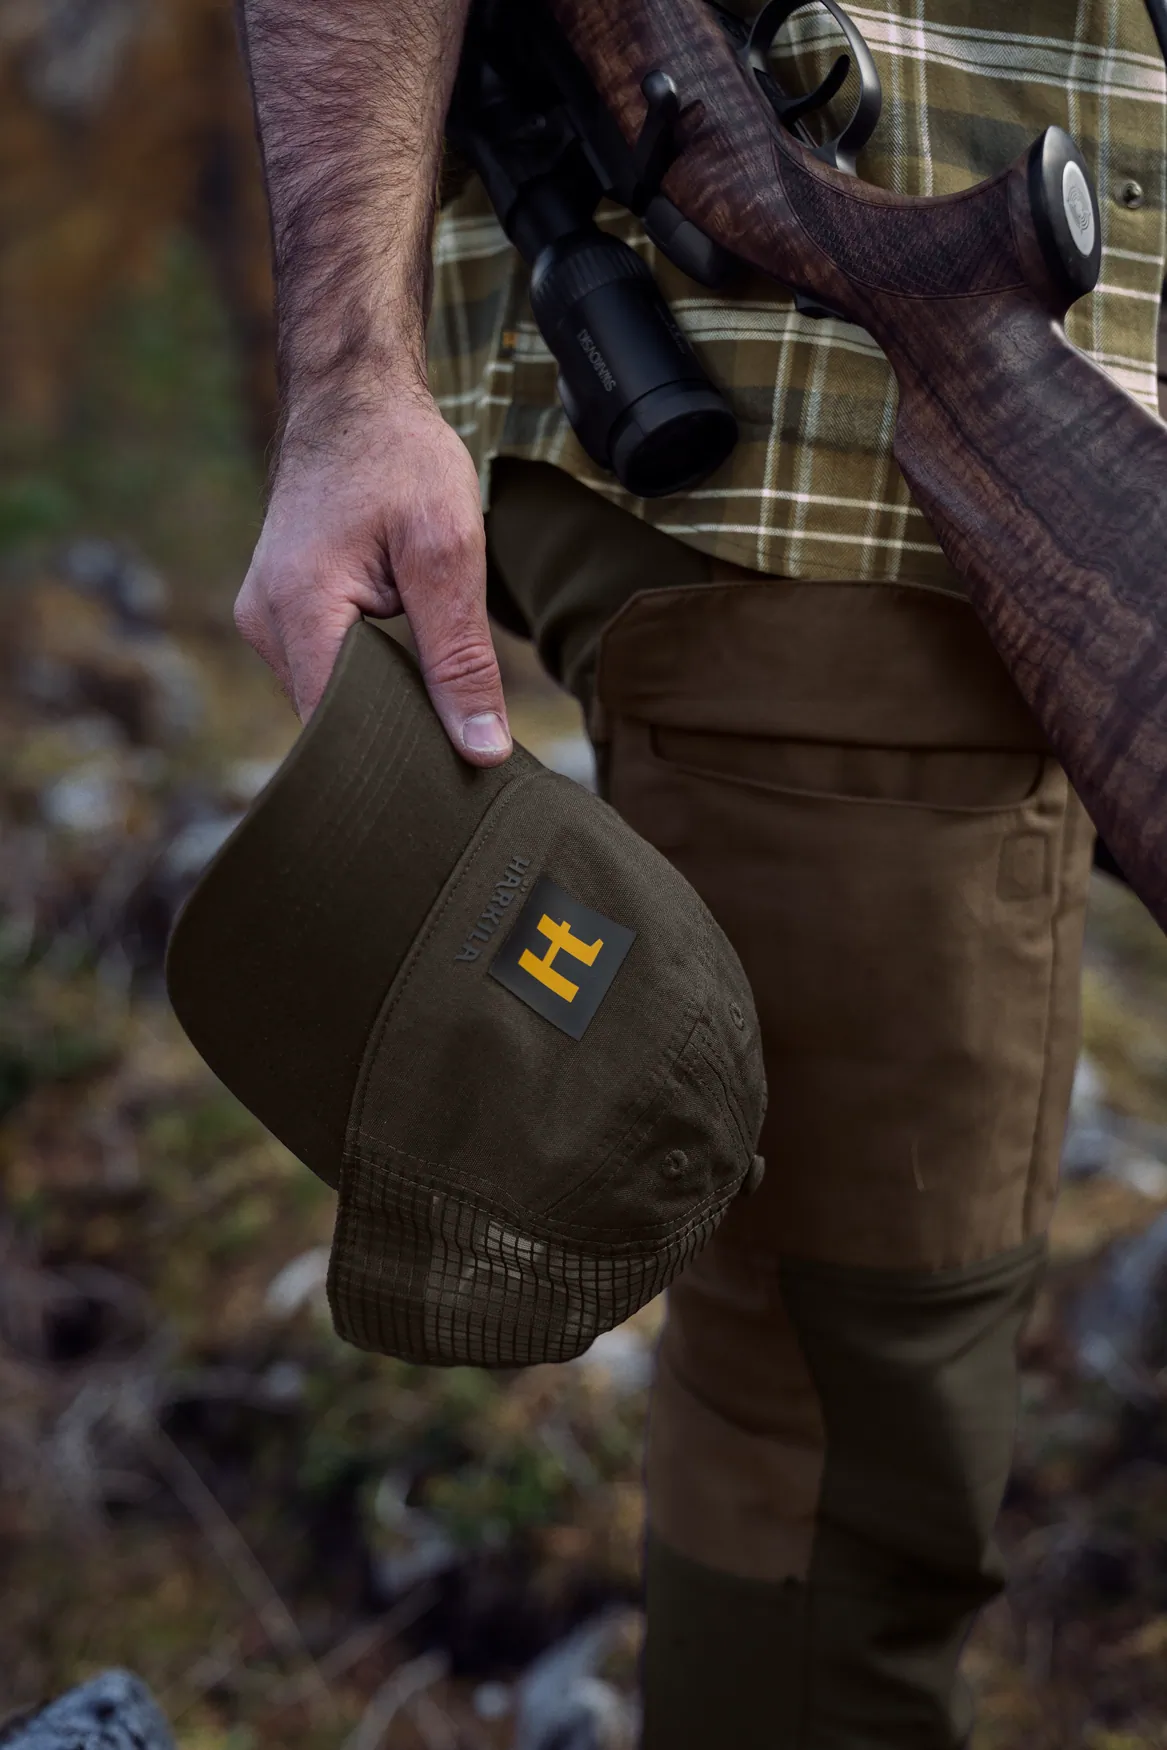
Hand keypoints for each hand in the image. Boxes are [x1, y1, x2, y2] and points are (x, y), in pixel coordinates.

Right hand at [234, 394, 511, 764]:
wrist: (354, 396)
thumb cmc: (399, 457)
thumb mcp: (448, 552)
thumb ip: (461, 658)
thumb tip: (482, 751)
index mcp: (297, 610)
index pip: (338, 731)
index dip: (395, 759)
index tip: (451, 781)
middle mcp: (264, 623)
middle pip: (332, 722)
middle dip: (395, 737)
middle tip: (465, 748)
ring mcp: (265, 618)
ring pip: (330, 699)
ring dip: (385, 704)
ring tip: (442, 700)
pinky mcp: (280, 613)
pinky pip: (326, 670)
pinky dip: (371, 678)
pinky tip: (413, 669)